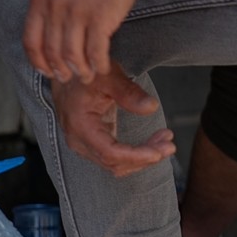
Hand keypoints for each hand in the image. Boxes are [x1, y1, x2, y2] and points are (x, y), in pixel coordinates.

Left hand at [24, 0, 146, 82]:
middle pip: (52, 53)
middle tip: (68, 77)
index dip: (38, 62)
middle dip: (60, 71)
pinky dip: (99, 64)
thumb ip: (50, 3)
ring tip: (88, 75)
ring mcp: (78, 13)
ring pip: (73, 56)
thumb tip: (48, 32)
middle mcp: (56, 7)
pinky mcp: (102, 17)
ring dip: (81, 71)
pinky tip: (102, 67)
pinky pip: (96, 52)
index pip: (31, 42)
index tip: (47, 71)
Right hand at [51, 62, 175, 176]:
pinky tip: (152, 142)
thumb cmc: (86, 72)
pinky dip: (134, 154)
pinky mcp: (91, 142)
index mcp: (81, 127)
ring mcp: (83, 144)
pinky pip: (113, 157)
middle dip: (144, 157)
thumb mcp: (108, 77)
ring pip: (115, 164)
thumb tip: (152, 107)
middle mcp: (79, 141)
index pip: (110, 152)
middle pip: (114, 163)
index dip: (136, 155)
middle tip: (170, 144)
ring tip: (165, 140)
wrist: (66, 72)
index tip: (160, 151)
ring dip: (141, 157)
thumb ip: (129, 93)